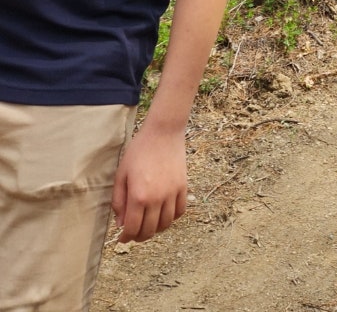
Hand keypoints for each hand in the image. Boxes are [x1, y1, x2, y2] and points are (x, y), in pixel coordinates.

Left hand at [112, 124, 187, 242]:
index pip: (133, 228)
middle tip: (133, 233)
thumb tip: (120, 224)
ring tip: (148, 224)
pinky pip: (179, 211)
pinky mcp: (183, 187)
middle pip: (149, 230)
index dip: (126, 238)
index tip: (122, 238)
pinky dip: (171, 218)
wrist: (163, 132)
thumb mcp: (122, 174)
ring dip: (156, 229)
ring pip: (166, 224)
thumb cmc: (139, 151)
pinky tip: (163, 214)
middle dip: (139, 236)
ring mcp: (172, 193)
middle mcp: (157, 199)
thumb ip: (119, 201)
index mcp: (139, 196)